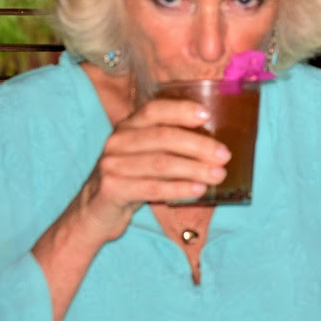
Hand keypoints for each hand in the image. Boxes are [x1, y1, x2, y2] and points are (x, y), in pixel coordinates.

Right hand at [68, 98, 230, 243]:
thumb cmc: (131, 179)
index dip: (181, 110)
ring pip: (162, 163)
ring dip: (195, 169)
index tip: (206, 116)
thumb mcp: (144, 155)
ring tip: (218, 175)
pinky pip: (153, 187)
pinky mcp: (112, 188)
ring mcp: (112, 164)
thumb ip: (167, 144)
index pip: (154, 110)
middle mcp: (118, 141)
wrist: (96, 211)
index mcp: (128, 126)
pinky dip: (180, 188)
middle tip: (224, 155)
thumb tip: (214, 144)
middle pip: (164, 137)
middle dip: (199, 145)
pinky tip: (199, 190)